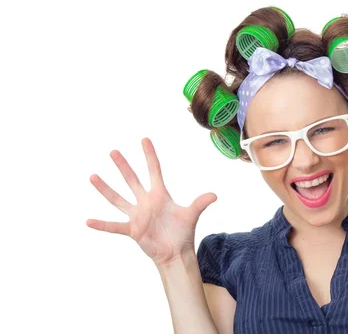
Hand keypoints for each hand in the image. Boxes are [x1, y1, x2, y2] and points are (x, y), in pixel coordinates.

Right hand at [87, 138, 216, 266]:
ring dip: (105, 189)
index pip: (154, 170)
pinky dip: (102, 225)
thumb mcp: (191, 215)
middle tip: (114, 151)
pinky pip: (114, 226)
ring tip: (93, 176)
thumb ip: (200, 203)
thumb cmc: (183, 233)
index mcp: (160, 195)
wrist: (175, 253)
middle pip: (132, 180)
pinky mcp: (132, 230)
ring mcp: (137, 215)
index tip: (144, 139)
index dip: (150, 155)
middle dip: (123, 166)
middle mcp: (146, 202)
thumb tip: (215, 195)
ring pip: (118, 199)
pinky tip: (88, 221)